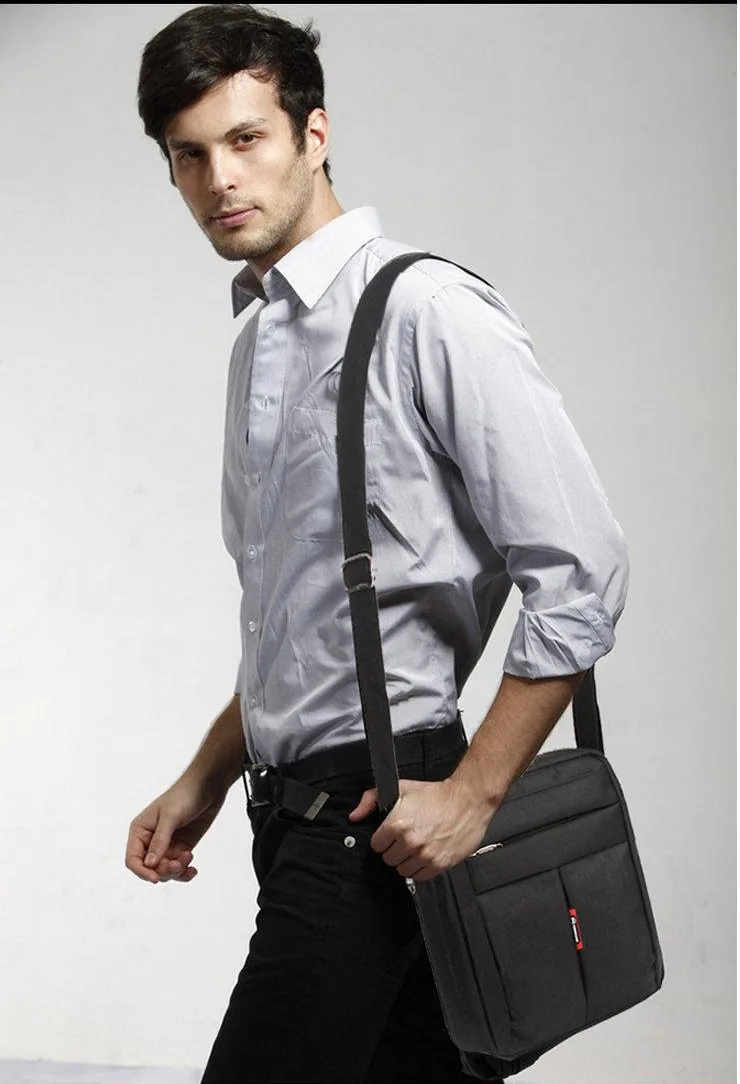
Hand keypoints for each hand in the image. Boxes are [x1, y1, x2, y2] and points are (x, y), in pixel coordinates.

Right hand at [125, 773, 228, 884]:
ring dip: (176, 870)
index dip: (142, 872)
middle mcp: (149, 841)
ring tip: (189, 856)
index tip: (156, 879)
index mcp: (140, 830)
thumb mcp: (171, 816)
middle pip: (150, 869)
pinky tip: (193, 869)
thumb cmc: (185, 795)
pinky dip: (184, 872)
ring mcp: (166, 846)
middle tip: (180, 862)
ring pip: (164, 871)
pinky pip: (177, 868)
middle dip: (165, 870)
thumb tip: (149, 864)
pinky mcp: (180, 848)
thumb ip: (160, 840)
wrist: (207, 787)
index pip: (133, 859)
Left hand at [348, 777, 495, 882]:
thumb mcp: (401, 789)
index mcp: (396, 825)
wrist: (466, 800)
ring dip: (407, 861)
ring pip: (403, 871)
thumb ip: (371, 800)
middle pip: (388, 859)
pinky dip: (421, 868)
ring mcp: (425, 856)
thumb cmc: (435, 795)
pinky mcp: (439, 865)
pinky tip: (426, 853)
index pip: (376, 846)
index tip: (392, 834)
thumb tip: (355, 817)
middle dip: (395, 850)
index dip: (383, 839)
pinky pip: (420, 877)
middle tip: (406, 838)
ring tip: (417, 846)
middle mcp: (410, 843)